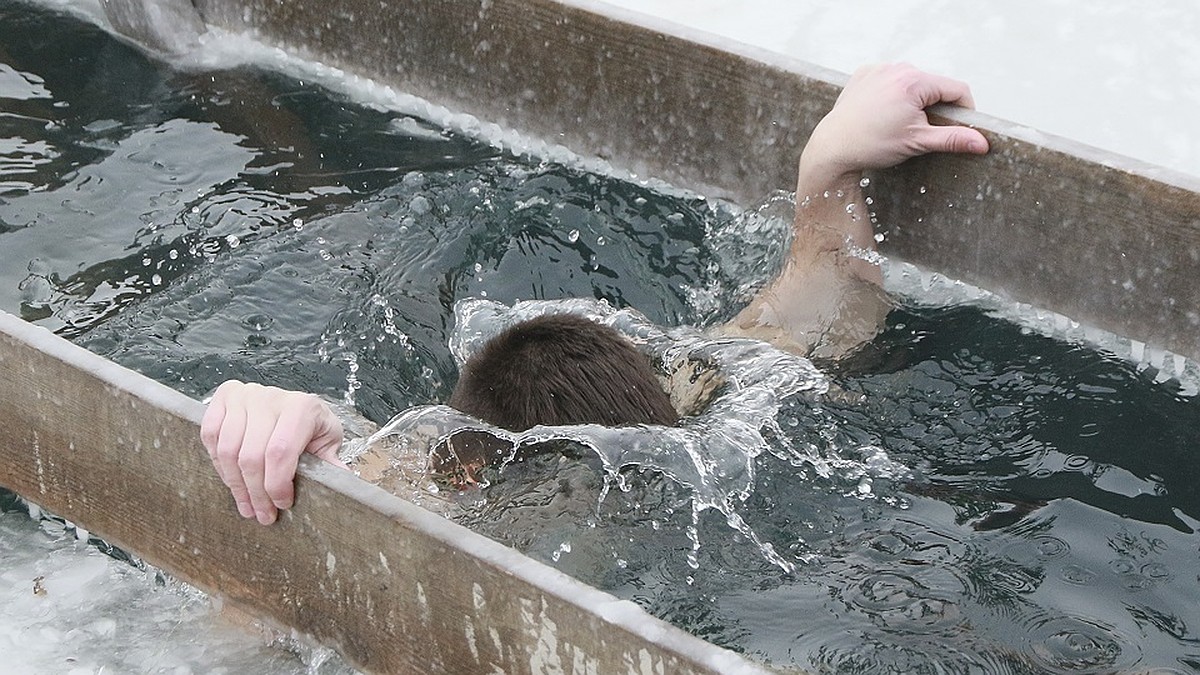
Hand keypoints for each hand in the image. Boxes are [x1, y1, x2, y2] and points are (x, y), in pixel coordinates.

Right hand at [200, 380, 345, 524]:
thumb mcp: (328, 441)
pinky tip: (232, 480)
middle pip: (251, 455)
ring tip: (247, 505)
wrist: (294, 403)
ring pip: (228, 450)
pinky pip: (210, 435)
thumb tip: (343, 485)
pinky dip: (218, 464)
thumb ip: (330, 464)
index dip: (276, 484)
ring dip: (235, 485)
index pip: (280, 452)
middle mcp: (270, 397)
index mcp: (301, 407)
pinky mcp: (224, 397)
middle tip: (263, 515)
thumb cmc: (312, 425)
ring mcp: (244, 395)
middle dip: (256, 493)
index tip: (282, 504)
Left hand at [799, 63, 988, 189]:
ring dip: (914, 99)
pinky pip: (890, 80)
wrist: (833, 148)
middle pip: (934, 85)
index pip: (957, 90)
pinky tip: (882, 113)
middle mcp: (896, 68)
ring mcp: (878, 68)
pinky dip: (893, 94)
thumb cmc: (873, 146)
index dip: (964, 110)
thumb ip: (952, 139)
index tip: (959, 128)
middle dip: (935, 107)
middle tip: (921, 130)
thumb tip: (982, 143)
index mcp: (913, 81)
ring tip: (898, 123)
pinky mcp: (864, 73)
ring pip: (912, 82)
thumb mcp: (917, 142)